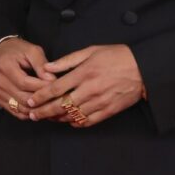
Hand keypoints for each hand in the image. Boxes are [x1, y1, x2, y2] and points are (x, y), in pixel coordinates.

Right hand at [0, 37, 52, 116]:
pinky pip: (15, 112)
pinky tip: (39, 110)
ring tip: (51, 106)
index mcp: (5, 66)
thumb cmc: (18, 50)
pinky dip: (28, 114)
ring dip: (37, 110)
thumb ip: (42, 65)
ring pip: (20, 108)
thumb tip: (52, 80)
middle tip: (57, 99)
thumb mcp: (32, 50)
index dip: (42, 87)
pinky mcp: (0, 99)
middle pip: (23, 98)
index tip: (57, 86)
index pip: (25, 83)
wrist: (1, 52)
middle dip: (42, 100)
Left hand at [27, 44, 145, 127]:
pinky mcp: (109, 111)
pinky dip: (76, 123)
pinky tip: (69, 121)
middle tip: (33, 115)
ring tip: (48, 118)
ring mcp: (100, 102)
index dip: (40, 96)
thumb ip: (68, 60)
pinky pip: (88, 121)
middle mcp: (90, 89)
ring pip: (73, 115)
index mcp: (84, 72)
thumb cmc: (117, 56)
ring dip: (57, 119)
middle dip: (44, 111)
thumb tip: (48, 67)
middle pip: (61, 105)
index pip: (56, 88)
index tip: (31, 101)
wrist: (144, 69)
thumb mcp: (91, 51)